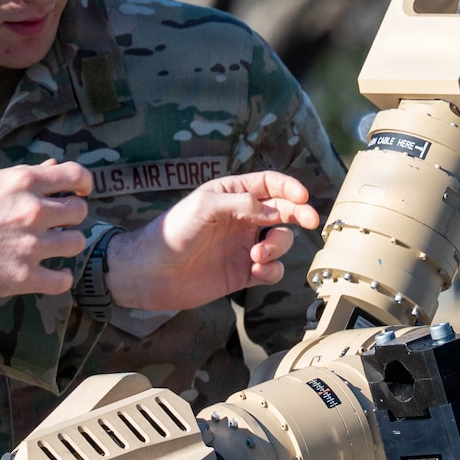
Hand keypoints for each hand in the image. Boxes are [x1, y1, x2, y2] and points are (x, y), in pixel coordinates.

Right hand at [0, 162, 91, 299]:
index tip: (80, 193)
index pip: (76, 175)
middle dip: (71, 218)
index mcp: (23, 182)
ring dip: (65, 246)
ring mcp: (30, 245)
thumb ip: (24, 175)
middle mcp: (32, 210)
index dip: (84, 184)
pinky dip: (59, 279)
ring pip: (76, 243)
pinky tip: (49, 276)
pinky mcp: (23, 277)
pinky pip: (62, 280)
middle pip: (80, 211)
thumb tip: (52, 166)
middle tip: (56, 226)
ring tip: (50, 250)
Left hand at [106, 171, 319, 311]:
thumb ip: (242, 204)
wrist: (149, 273)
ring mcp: (243, 246)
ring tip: (256, 255)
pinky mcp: (241, 273)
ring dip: (277, 247)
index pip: (269, 185)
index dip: (289, 187)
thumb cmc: (171, 232)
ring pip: (280, 241)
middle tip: (310, 220)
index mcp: (231, 195)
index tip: (302, 196)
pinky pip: (270, 270)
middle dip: (299, 214)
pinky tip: (255, 270)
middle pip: (283, 211)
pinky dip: (270, 270)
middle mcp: (241, 218)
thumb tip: (274, 213)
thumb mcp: (204, 207)